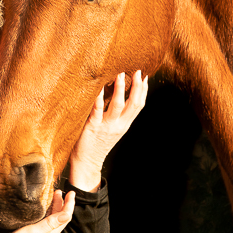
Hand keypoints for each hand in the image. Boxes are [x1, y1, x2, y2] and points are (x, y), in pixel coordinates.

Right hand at [0, 190, 75, 232]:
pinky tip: (43, 212)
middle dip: (62, 204)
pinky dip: (48, 215)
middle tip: (60, 192)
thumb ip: (51, 223)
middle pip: (60, 219)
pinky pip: (47, 225)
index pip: (65, 217)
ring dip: (55, 209)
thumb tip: (67, 214)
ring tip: (54, 197)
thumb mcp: (34, 232)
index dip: (69, 204)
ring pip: (53, 221)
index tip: (71, 193)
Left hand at [69, 70, 147, 191]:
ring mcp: (106, 126)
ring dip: (120, 89)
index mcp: (124, 124)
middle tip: (138, 70)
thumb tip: (119, 92)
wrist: (86, 162)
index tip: (145, 75)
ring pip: (118, 105)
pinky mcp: (92, 127)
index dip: (144, 90)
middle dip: (137, 86)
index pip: (139, 105)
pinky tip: (99, 87)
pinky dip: (99, 98)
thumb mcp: (112, 128)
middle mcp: (119, 125)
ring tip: (120, 74)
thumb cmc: (97, 142)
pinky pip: (97, 110)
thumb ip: (117, 113)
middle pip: (134, 104)